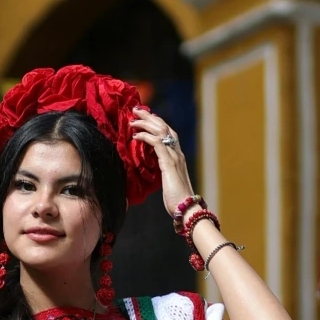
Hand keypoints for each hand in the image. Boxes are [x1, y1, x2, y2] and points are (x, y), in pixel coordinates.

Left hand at [129, 105, 197, 222]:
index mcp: (178, 156)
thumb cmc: (176, 199)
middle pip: (164, 127)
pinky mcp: (169, 163)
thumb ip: (163, 171)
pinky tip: (136, 135)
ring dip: (145, 123)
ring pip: (161, 131)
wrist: (186, 209)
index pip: (168, 133)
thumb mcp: (168, 181)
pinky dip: (146, 136)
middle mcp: (178, 153)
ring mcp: (175, 157)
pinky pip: (157, 143)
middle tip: (136, 110)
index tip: (144, 117)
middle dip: (149, 116)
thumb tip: (153, 168)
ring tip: (133, 120)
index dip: (156, 122)